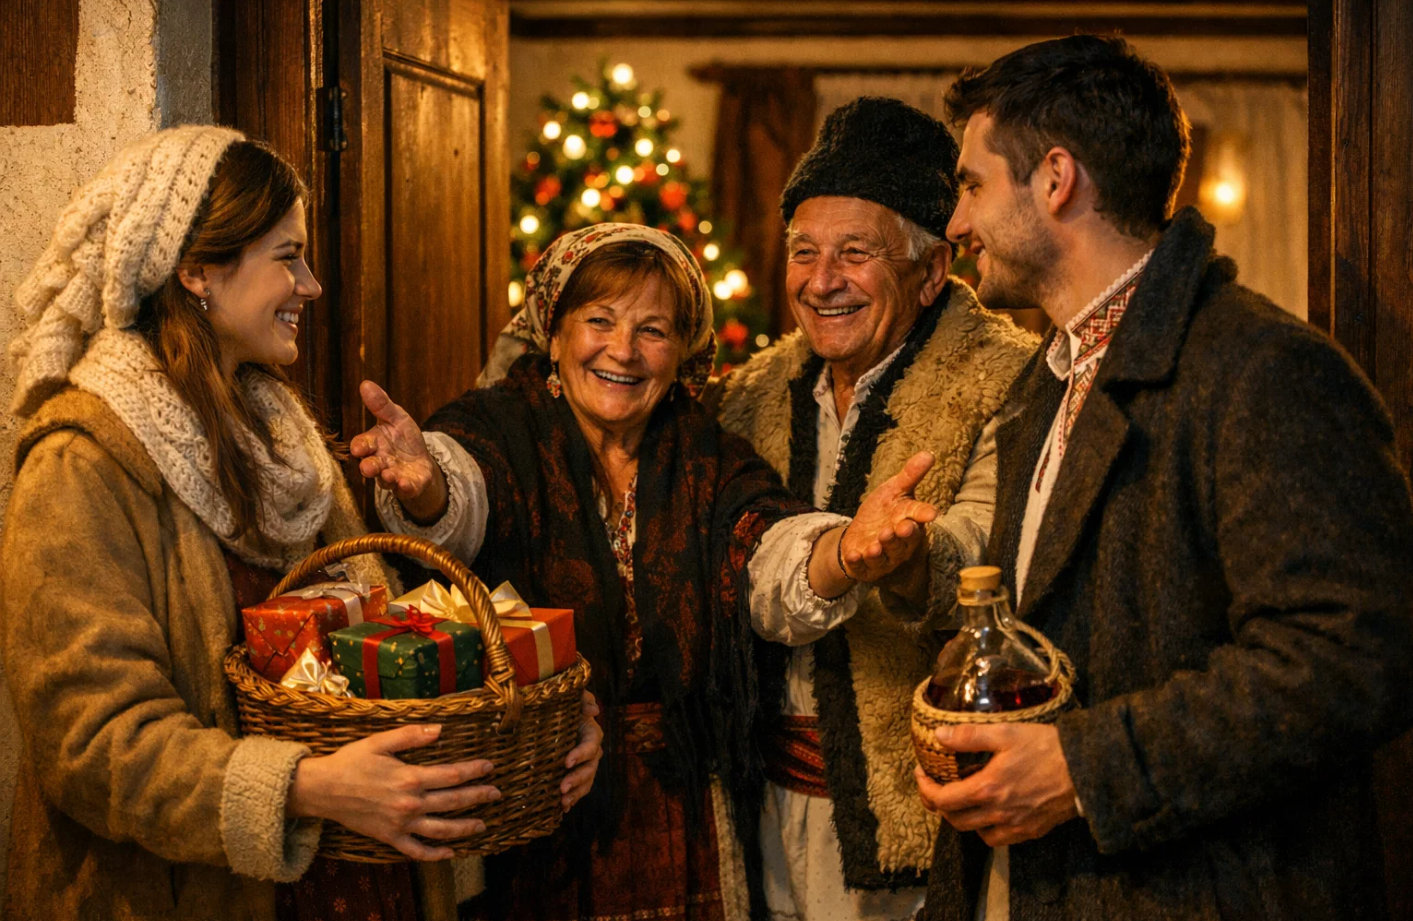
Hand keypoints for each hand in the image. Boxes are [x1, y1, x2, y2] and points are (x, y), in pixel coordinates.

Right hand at [289, 724, 499, 860]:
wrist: (322, 789)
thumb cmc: (350, 762)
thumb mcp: (379, 741)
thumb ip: (411, 736)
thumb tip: (440, 729)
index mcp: (410, 777)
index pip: (452, 775)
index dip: (474, 771)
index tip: (489, 767)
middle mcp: (409, 803)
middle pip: (453, 802)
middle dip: (478, 797)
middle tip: (496, 794)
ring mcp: (401, 824)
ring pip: (441, 829)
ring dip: (465, 827)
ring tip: (482, 825)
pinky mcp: (390, 838)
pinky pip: (416, 851)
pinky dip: (435, 854)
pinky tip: (450, 853)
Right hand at [351, 381, 446, 522]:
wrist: (421, 458)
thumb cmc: (403, 437)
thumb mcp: (396, 417)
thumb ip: (382, 405)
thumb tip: (365, 384)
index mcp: (374, 444)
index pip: (361, 446)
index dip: (360, 447)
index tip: (360, 448)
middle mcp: (379, 462)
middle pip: (370, 466)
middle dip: (368, 467)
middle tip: (369, 467)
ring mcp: (392, 475)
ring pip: (385, 480)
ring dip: (387, 477)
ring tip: (390, 475)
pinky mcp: (408, 486)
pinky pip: (405, 490)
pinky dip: (405, 488)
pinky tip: (406, 484)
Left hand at [561, 691, 602, 810]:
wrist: (553, 719)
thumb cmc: (563, 706)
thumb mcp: (572, 698)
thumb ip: (583, 698)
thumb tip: (595, 710)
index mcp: (592, 733)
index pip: (591, 745)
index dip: (581, 754)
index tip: (566, 762)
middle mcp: (592, 752)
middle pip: (590, 768)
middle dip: (577, 779)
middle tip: (562, 788)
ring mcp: (585, 766)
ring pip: (586, 783)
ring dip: (576, 794)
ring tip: (562, 802)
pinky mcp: (576, 776)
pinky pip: (578, 790)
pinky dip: (572, 800)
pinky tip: (561, 809)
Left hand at [842, 451, 937, 582]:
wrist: (859, 535)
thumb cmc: (882, 512)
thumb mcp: (893, 490)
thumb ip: (910, 475)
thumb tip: (929, 453)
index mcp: (908, 520)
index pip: (918, 516)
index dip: (923, 514)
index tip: (931, 513)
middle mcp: (899, 542)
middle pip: (902, 541)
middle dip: (900, 536)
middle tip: (897, 528)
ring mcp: (883, 557)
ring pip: (885, 556)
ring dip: (880, 551)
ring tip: (875, 545)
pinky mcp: (866, 567)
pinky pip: (863, 567)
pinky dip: (858, 562)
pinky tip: (854, 554)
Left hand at [914, 722, 1078, 846]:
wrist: (1087, 771)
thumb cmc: (1047, 748)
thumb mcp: (1005, 733)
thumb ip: (969, 736)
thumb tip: (939, 736)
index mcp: (987, 789)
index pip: (942, 800)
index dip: (925, 790)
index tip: (922, 775)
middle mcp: (997, 813)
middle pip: (955, 820)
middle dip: (939, 806)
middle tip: (936, 788)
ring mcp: (1015, 825)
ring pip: (976, 833)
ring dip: (962, 819)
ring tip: (962, 800)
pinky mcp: (1030, 831)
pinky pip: (999, 838)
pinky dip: (986, 829)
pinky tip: (990, 812)